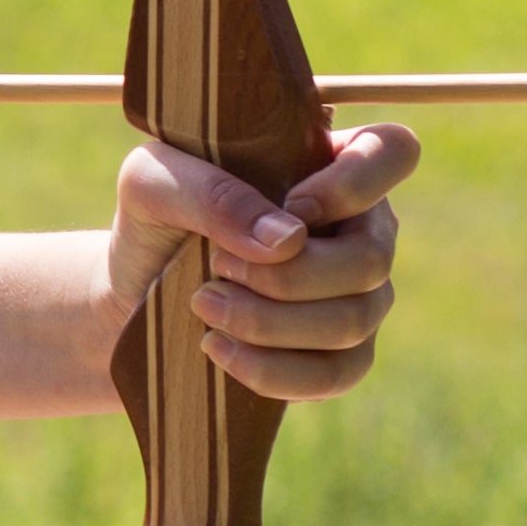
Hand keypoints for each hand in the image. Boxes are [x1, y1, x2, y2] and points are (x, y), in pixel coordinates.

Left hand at [108, 124, 414, 401]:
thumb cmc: (154, 219)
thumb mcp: (153, 183)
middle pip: (372, 259)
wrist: (133, 292)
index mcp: (331, 163)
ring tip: (204, 305)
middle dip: (287, 277)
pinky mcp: (341, 354)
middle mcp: (361, 227)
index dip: (355, 183)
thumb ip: (211, 191)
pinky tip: (219, 352)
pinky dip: (274, 370)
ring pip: (354, 320)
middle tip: (217, 266)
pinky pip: (338, 374)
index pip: (393, 152)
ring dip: (269, 322)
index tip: (291, 204)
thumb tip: (288, 240)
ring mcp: (361, 294)